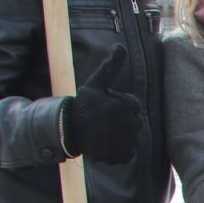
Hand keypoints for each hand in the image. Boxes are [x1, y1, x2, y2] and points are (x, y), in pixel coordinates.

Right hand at [60, 47, 137, 163]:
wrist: (68, 129)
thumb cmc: (84, 104)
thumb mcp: (97, 82)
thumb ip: (112, 65)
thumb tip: (120, 45)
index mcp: (126, 106)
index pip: (134, 105)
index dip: (120, 105)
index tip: (105, 106)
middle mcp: (128, 124)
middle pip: (135, 122)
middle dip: (121, 120)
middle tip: (103, 120)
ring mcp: (125, 142)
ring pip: (131, 137)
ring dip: (120, 135)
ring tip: (103, 132)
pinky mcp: (121, 156)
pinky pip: (128, 152)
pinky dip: (119, 150)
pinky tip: (105, 143)